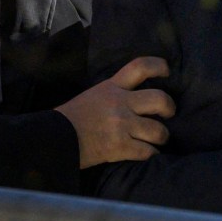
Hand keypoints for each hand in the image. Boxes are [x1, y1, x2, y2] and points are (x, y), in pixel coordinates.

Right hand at [56, 56, 174, 167]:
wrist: (52, 138)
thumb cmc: (72, 118)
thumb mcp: (94, 95)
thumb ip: (116, 93)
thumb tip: (139, 98)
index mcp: (112, 87)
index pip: (140, 67)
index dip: (158, 66)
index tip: (167, 70)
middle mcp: (119, 103)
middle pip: (159, 99)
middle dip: (170, 108)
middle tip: (169, 114)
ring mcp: (120, 125)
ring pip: (158, 130)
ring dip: (162, 137)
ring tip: (158, 138)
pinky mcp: (119, 147)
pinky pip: (147, 152)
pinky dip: (151, 154)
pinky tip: (148, 153)